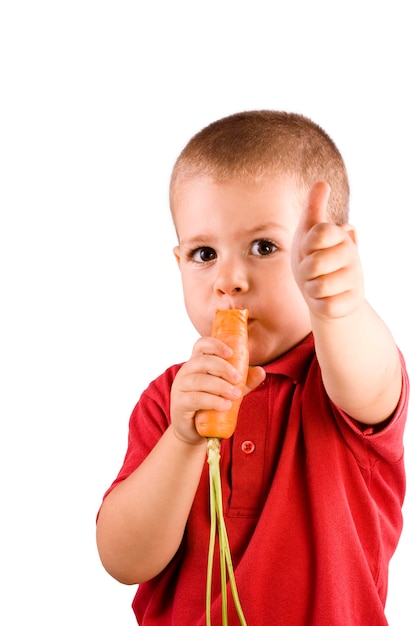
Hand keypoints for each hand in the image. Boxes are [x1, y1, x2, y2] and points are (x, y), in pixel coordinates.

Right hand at [170, 336, 264, 444]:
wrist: (195, 430)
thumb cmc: (211, 405)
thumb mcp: (229, 390)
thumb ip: (244, 381)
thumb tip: (261, 371)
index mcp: (197, 363)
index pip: (201, 345)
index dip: (215, 345)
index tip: (230, 352)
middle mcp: (186, 372)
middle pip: (203, 362)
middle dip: (223, 368)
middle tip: (238, 378)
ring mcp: (180, 387)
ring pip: (200, 381)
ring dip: (220, 386)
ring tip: (236, 395)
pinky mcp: (179, 404)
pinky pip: (196, 398)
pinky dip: (212, 400)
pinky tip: (225, 405)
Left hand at [291, 181, 364, 319]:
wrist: (326, 294)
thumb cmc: (313, 260)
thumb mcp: (309, 233)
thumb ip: (314, 209)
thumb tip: (321, 182)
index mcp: (339, 236)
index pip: (318, 233)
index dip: (306, 245)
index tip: (309, 249)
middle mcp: (351, 255)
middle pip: (314, 264)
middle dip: (304, 271)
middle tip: (311, 271)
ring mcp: (354, 279)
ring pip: (318, 286)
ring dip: (311, 289)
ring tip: (318, 285)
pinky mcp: (351, 303)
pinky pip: (325, 306)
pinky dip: (319, 305)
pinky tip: (326, 300)